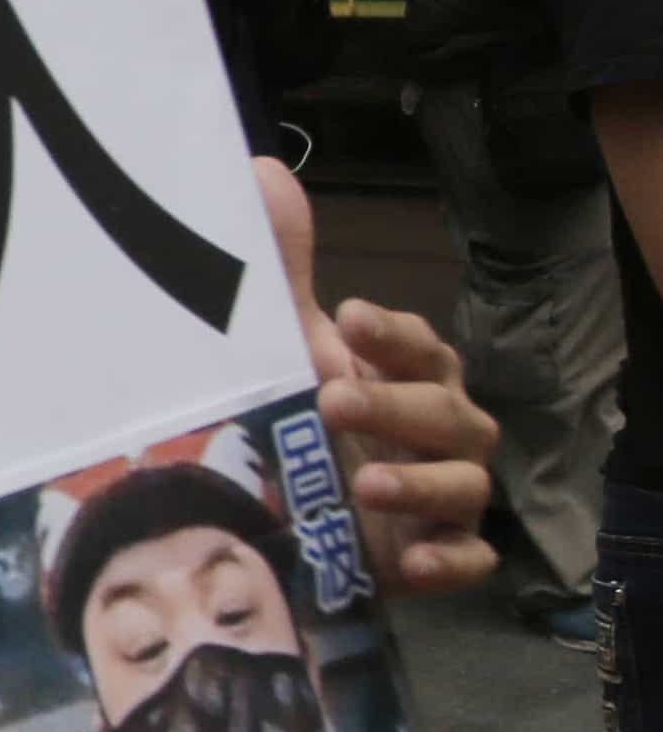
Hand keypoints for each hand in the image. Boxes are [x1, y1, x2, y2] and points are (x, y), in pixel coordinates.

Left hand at [254, 155, 497, 595]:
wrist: (275, 515)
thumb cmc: (293, 417)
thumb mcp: (276, 346)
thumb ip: (278, 269)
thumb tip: (264, 173)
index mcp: (404, 376)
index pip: (421, 346)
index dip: (393, 333)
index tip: (346, 318)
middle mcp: (436, 430)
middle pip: (447, 413)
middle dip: (395, 406)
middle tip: (331, 400)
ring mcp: (441, 495)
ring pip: (464, 484)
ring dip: (421, 483)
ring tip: (364, 484)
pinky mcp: (432, 554)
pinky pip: (466, 559)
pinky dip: (446, 559)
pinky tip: (409, 558)